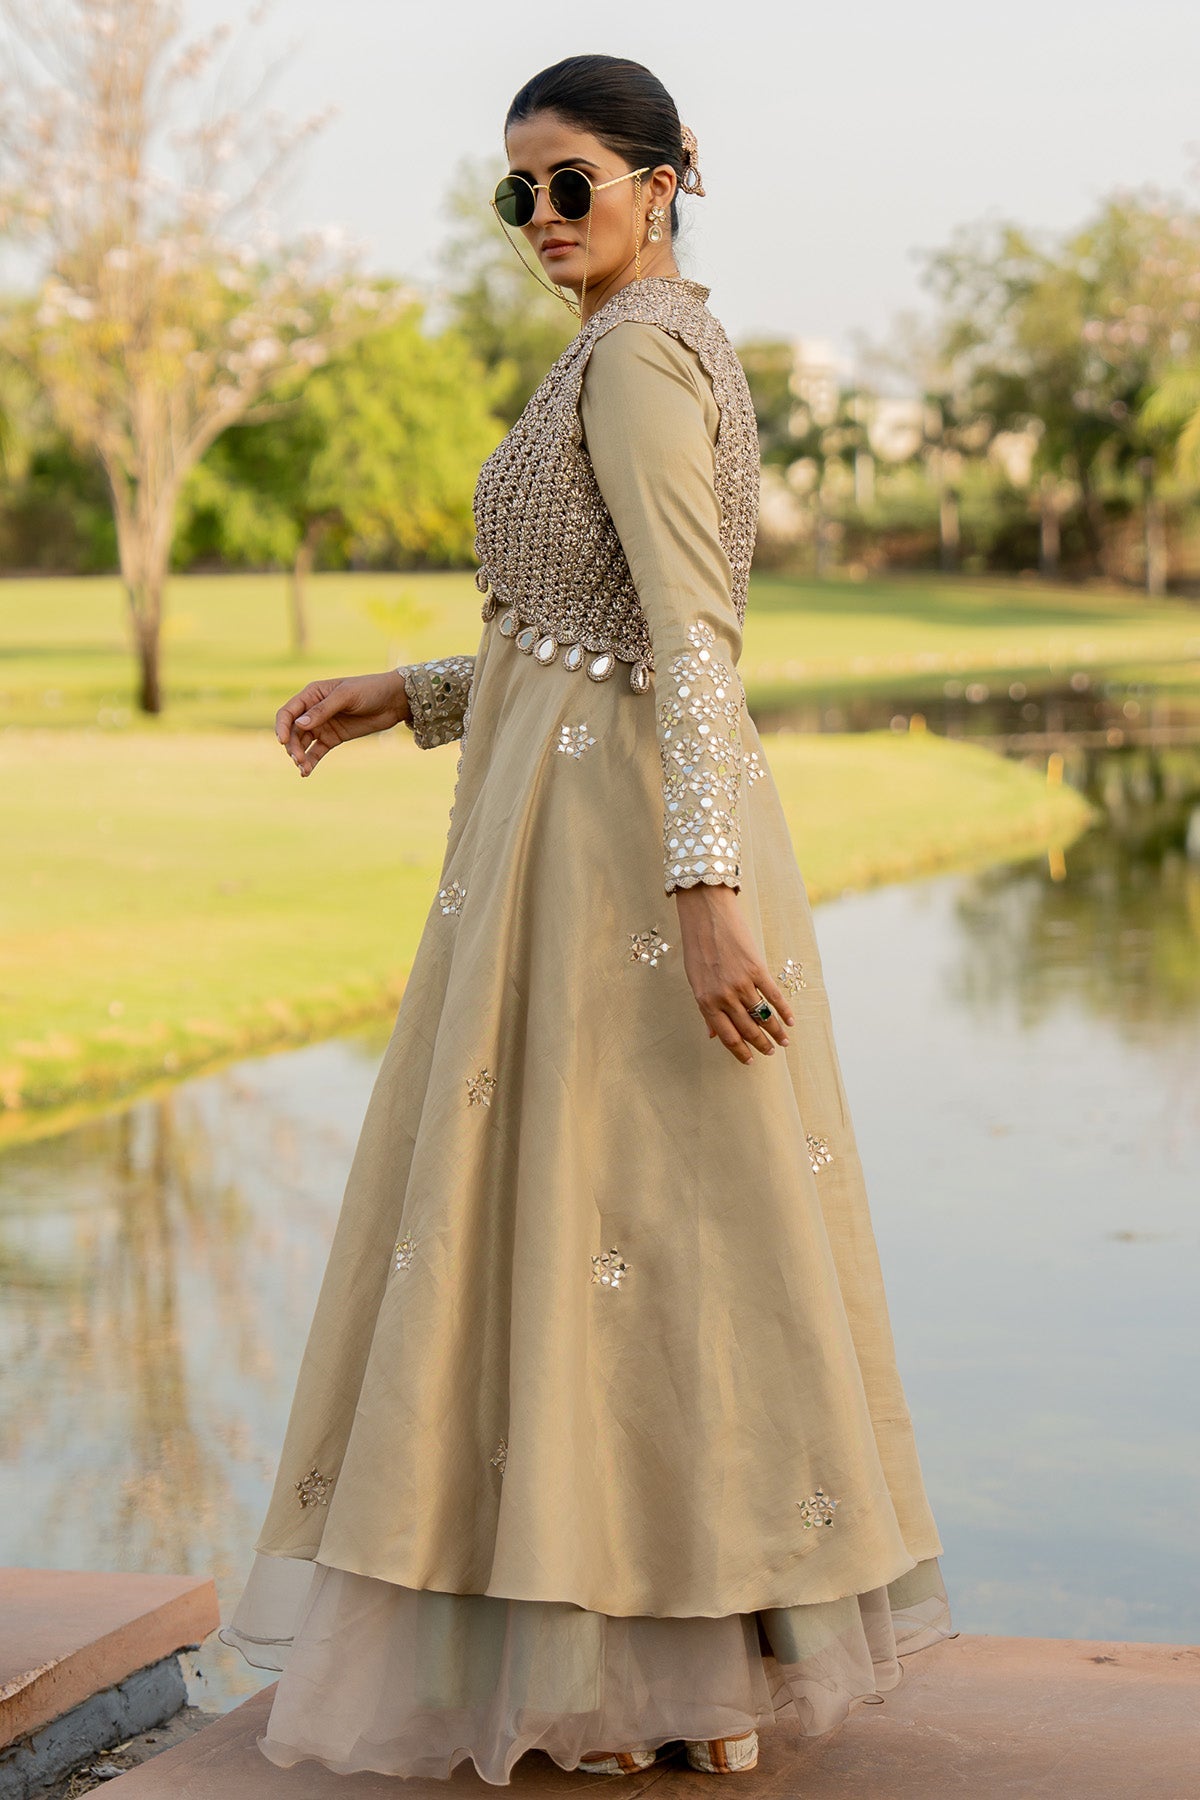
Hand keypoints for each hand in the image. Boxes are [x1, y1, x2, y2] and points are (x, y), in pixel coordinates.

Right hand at [275, 671, 410, 776]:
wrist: (393, 700)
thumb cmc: (369, 690)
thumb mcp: (346, 696)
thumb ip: (323, 710)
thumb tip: (299, 724)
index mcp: (312, 694)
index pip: (288, 712)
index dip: (282, 726)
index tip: (283, 741)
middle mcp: (313, 710)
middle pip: (293, 731)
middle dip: (292, 746)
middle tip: (298, 760)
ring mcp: (322, 725)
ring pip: (303, 743)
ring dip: (300, 756)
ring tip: (303, 769)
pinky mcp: (333, 738)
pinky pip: (316, 751)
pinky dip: (310, 761)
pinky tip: (306, 772)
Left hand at [674, 884, 794, 1063]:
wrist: (706, 915)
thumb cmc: (697, 948)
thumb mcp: (694, 981)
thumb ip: (705, 1009)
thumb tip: (711, 1035)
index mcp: (705, 1002)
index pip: (726, 1036)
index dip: (740, 1051)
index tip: (750, 1060)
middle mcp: (724, 997)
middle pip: (747, 1029)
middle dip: (761, 1045)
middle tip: (770, 1052)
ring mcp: (741, 984)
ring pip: (763, 1016)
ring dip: (776, 1032)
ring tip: (783, 1042)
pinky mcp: (757, 969)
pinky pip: (774, 996)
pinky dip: (785, 1010)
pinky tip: (791, 1021)